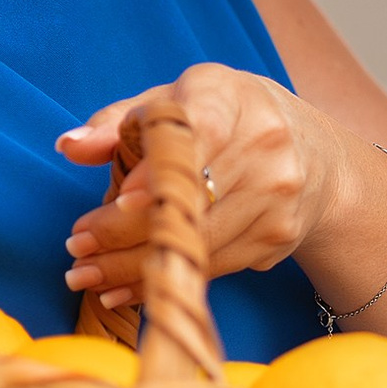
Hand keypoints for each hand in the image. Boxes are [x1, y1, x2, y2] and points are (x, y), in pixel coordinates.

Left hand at [57, 63, 347, 307]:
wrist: (316, 156)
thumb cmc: (226, 119)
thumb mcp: (176, 101)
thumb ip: (120, 121)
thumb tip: (70, 146)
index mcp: (230, 98)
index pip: (197, 132)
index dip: (159, 168)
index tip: (119, 199)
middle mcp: (264, 144)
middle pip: (189, 197)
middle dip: (123, 229)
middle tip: (76, 246)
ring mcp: (276, 195)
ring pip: (197, 241)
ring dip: (134, 265)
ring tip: (86, 274)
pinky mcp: (277, 237)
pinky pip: (212, 266)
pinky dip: (165, 279)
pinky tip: (122, 289)